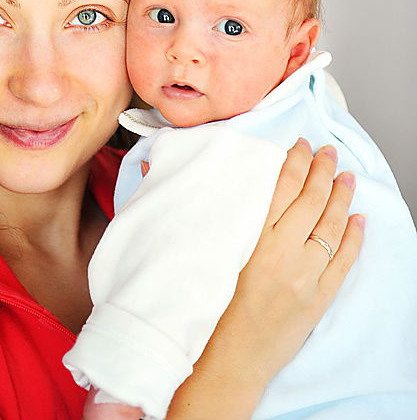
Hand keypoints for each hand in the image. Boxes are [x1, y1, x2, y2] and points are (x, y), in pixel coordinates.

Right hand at [166, 140, 363, 419]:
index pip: (281, 186)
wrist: (226, 361)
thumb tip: (147, 166)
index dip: (294, 160)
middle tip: (328, 151)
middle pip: (310, 199)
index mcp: (251, 237)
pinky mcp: (318, 299)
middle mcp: (281, 252)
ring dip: (341, 197)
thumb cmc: (205, 306)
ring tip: (346, 177)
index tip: (301, 144)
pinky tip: (358, 219)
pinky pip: (343, 261)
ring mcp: (304, 276)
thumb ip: (186, 207)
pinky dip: (353, 238)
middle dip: (322, 169)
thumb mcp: (195, 250)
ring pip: (331, 226)